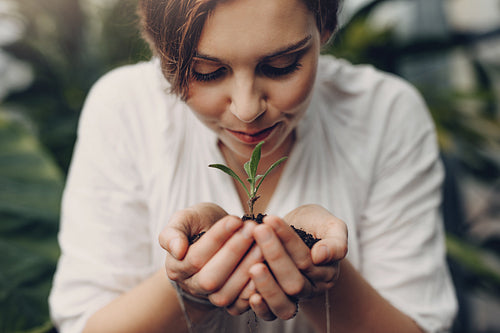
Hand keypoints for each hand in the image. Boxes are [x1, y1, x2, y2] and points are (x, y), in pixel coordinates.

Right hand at [159, 203, 261, 309]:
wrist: (214, 237)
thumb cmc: (200, 225)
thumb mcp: (185, 219)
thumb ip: (173, 232)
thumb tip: (177, 250)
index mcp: (177, 266)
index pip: (196, 256)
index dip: (217, 238)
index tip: (235, 219)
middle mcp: (192, 286)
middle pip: (211, 278)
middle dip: (234, 252)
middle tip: (253, 230)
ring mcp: (211, 297)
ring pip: (225, 293)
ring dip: (246, 268)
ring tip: (262, 245)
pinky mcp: (230, 303)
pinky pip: (239, 305)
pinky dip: (253, 289)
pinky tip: (266, 268)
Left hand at [248, 204, 347, 319]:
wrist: (300, 232)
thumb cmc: (313, 225)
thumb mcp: (330, 225)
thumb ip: (336, 241)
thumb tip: (321, 256)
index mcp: (327, 270)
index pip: (306, 258)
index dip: (287, 239)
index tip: (270, 219)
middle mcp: (313, 287)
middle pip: (294, 281)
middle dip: (274, 255)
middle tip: (258, 231)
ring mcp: (296, 298)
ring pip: (284, 301)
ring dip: (267, 285)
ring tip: (253, 266)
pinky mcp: (278, 303)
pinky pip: (272, 315)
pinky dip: (262, 308)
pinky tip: (251, 295)